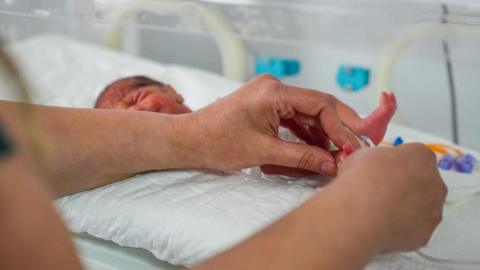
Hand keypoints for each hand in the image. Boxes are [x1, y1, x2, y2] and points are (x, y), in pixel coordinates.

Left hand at [181, 74, 361, 175]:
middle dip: (337, 128)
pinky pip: (294, 118)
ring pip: (307, 113)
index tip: (354, 146)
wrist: (189, 140)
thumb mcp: (263, 152)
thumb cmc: (217, 143)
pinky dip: (306, 134)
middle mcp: (274, 88)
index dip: (341, 126)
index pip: (321, 103)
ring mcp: (270, 95)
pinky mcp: (266, 106)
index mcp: (273, 92)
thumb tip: (332, 164)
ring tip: (338, 154)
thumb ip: (302, 156)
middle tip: (356, 147)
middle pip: (317, 106)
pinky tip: (318, 149)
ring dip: (323, 134)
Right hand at [335, 143, 446, 251]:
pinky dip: (402, 227)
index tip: (383, 170)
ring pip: (422, 207)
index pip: (415, 156)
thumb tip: (373, 166)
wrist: (359, 214)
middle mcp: (435, 181)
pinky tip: (382, 224)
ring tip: (379, 210)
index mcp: (421, 156)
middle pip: (423, 181)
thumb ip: (379, 158)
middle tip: (381, 191)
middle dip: (405, 186)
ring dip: (405, 207)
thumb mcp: (363, 155)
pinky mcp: (426, 233)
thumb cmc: (361, 181)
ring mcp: (433, 209)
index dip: (396, 163)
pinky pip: (415, 228)